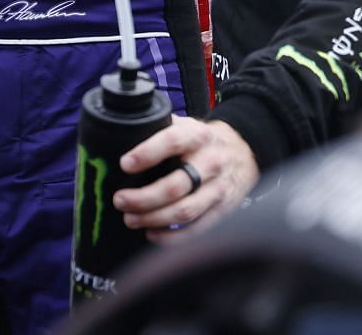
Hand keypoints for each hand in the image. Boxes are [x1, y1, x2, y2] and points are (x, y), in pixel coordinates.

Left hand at [113, 116, 256, 240]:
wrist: (243, 152)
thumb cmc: (201, 142)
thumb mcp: (185, 125)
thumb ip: (158, 129)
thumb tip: (118, 137)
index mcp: (198, 136)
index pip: (172, 142)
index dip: (147, 154)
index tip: (125, 164)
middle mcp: (211, 162)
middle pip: (175, 186)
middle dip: (142, 198)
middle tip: (120, 200)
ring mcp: (218, 188)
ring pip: (184, 211)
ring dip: (153, 218)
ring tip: (130, 218)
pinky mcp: (222, 210)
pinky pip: (196, 229)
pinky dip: (171, 237)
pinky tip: (151, 233)